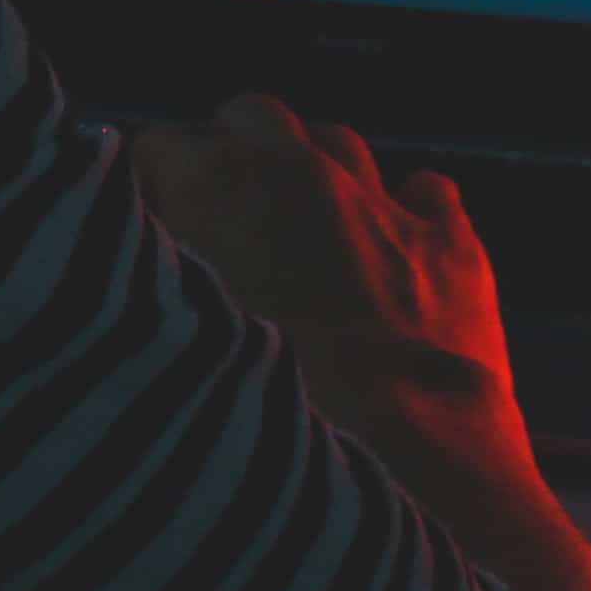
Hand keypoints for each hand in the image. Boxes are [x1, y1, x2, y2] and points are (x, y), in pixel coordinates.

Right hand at [123, 94, 516, 449]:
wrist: (400, 473)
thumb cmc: (269, 423)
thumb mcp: (176, 353)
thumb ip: (152, 291)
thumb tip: (138, 280)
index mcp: (221, 192)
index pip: (159, 147)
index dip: (151, 190)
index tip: (147, 229)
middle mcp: (303, 174)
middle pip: (251, 116)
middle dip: (233, 155)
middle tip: (224, 218)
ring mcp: (384, 203)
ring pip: (338, 141)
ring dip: (316, 174)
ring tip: (305, 232)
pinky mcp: (452, 244)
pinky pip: (427, 188)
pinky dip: (406, 211)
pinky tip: (393, 252)